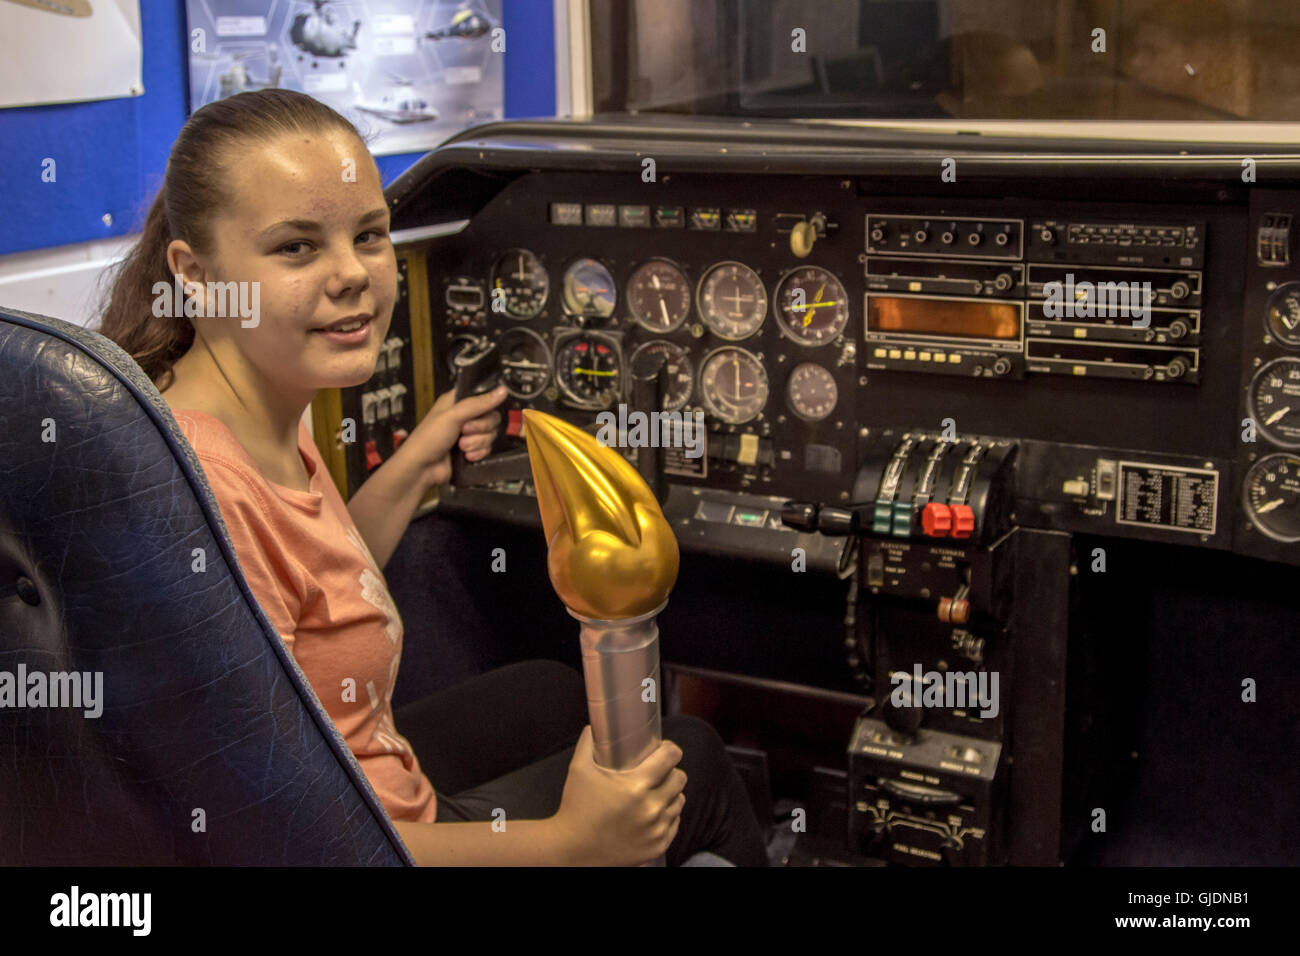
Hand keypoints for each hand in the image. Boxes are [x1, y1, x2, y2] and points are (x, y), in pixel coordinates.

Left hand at [409, 385, 507, 486]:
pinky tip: (466, 456)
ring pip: (490, 434)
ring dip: (477, 442)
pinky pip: (487, 448)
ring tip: (461, 446)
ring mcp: (468, 434)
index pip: (482, 396)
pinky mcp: (472, 449)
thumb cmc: (427, 440)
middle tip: (464, 431)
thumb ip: (478, 403)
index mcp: (456, 402)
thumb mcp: (453, 416)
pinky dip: (478, 453)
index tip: (480, 412)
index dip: (485, 404)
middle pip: (491, 417)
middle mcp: (464, 416)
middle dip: (480, 428)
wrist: (422, 469)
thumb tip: (501, 391)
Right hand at [551, 726, 685, 866]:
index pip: (670, 758)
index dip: (670, 750)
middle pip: (679, 779)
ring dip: (671, 794)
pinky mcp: (657, 846)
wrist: (571, 850)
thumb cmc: (575, 809)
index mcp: (635, 786)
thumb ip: (587, 744)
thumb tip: (592, 727)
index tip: (665, 749)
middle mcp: (651, 808)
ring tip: (656, 792)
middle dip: (671, 771)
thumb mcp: (578, 770)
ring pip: (679, 801)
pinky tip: (655, 812)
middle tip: (659, 771)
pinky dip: (668, 816)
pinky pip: (675, 824)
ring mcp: (656, 829)